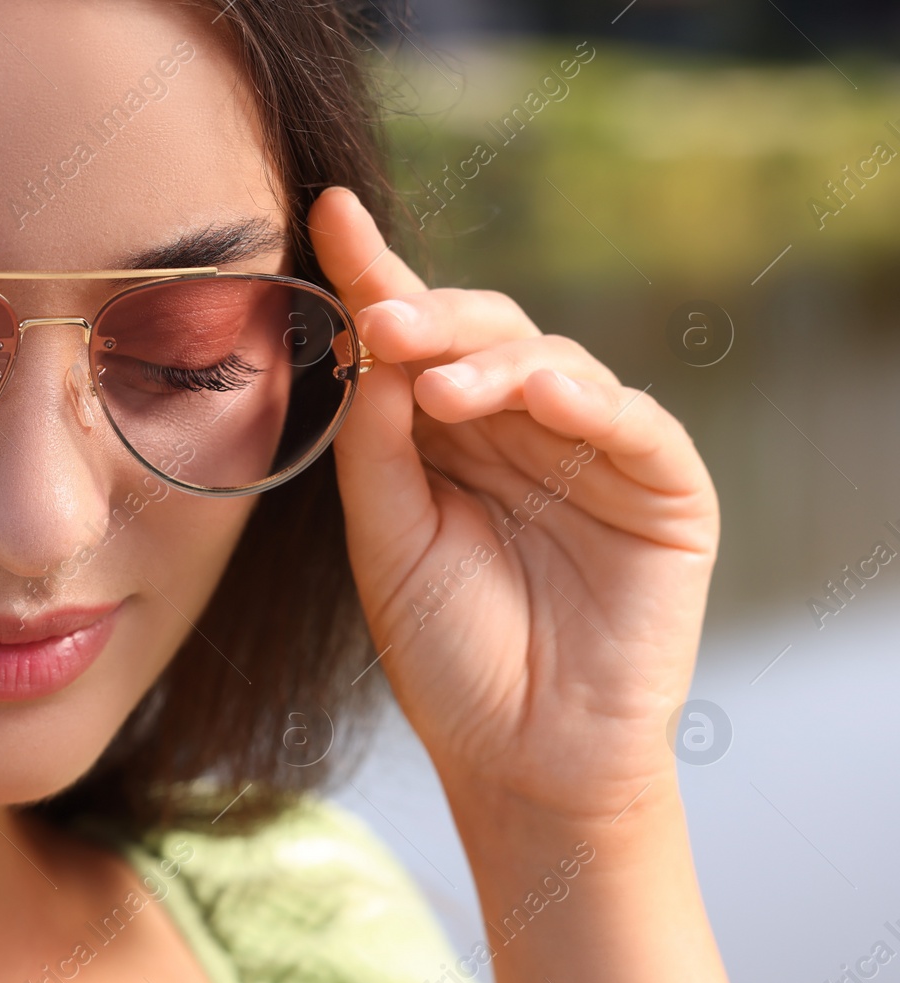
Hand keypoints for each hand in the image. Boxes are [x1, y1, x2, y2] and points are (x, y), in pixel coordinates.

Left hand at [308, 186, 718, 822]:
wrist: (521, 760)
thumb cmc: (449, 654)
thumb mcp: (387, 540)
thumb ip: (378, 444)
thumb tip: (372, 342)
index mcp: (448, 440)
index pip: (413, 344)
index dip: (376, 276)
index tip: (328, 212)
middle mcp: (520, 432)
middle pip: (482, 333)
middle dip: (432, 318)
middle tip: (385, 322)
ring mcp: (594, 454)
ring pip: (551, 361)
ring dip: (493, 359)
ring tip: (438, 385)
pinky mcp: (664, 488)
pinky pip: (630, 422)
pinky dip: (585, 400)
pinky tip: (536, 396)